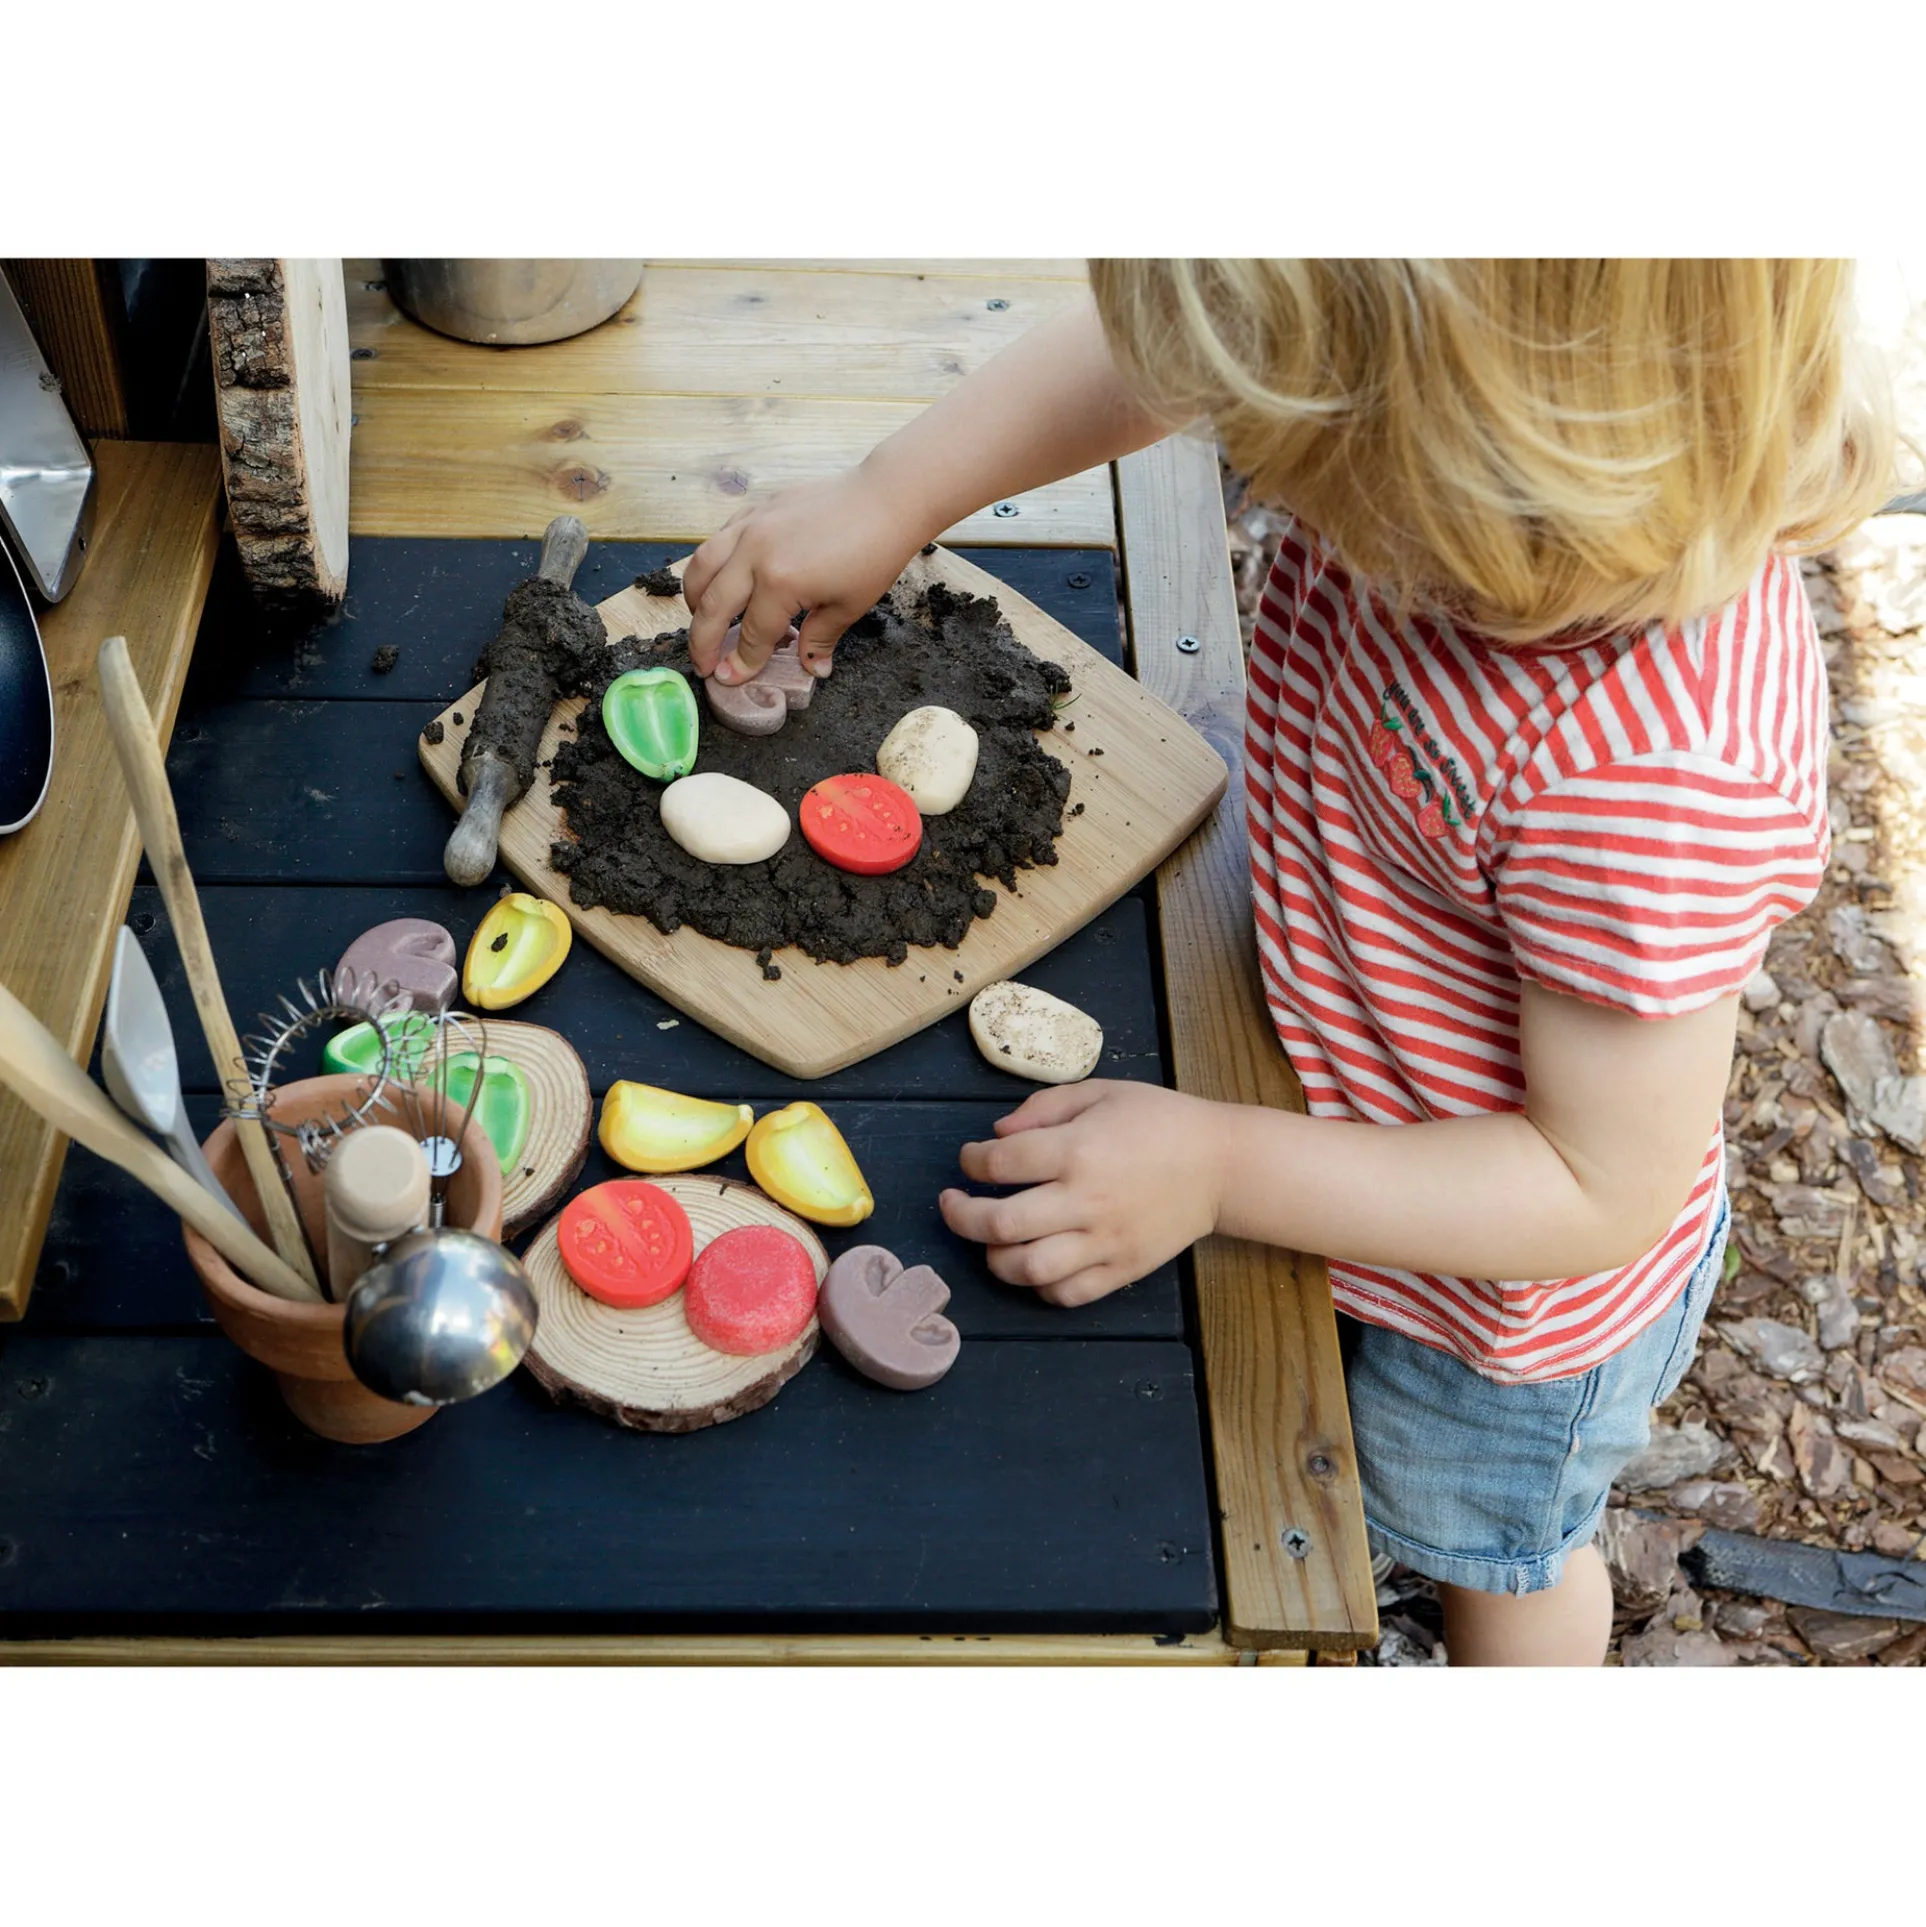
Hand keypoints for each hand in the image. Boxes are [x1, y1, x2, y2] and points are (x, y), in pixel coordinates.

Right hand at [681, 467, 924, 685]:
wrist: (885, 499)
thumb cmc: (874, 553)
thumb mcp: (849, 606)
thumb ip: (819, 639)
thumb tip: (811, 668)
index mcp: (780, 583)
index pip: (752, 634)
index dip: (741, 662)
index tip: (729, 679)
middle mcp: (754, 553)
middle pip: (713, 605)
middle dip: (702, 641)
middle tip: (702, 664)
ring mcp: (750, 526)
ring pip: (702, 565)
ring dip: (694, 599)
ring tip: (702, 622)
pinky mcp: (754, 509)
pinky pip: (718, 539)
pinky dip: (712, 564)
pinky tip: (722, 580)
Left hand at [939, 1082, 1226, 1306]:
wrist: (1222, 1164)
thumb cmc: (1159, 1120)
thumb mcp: (1100, 1092)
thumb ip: (1043, 1108)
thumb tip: (997, 1136)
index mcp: (1077, 1149)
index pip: (999, 1163)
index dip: (971, 1160)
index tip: (971, 1159)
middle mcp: (1085, 1200)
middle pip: (998, 1223)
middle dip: (960, 1216)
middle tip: (953, 1205)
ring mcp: (1103, 1241)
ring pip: (1027, 1268)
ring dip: (994, 1258)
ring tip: (989, 1241)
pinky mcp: (1122, 1269)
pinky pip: (1067, 1293)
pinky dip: (1039, 1286)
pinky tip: (1033, 1264)